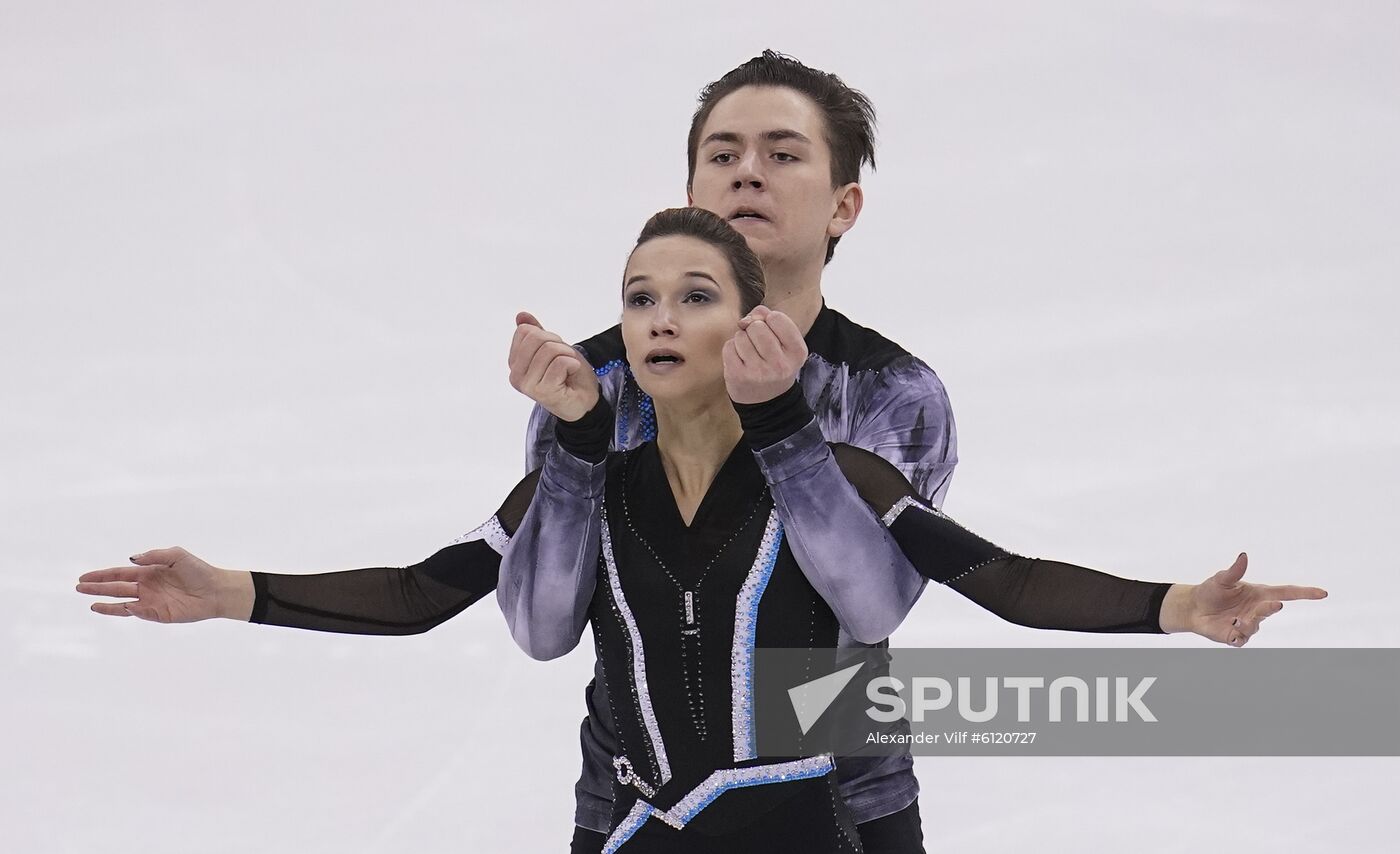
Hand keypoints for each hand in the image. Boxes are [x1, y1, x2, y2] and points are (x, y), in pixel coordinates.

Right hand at [76, 547, 252, 621]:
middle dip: (98, 588)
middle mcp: (146, 587)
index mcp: (148, 572)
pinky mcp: (160, 615)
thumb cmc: (198, 570)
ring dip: (107, 605)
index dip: (101, 575)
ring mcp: (152, 602)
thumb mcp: (176, 555)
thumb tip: (131, 559)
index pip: (119, 573)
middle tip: (79, 588)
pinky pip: (141, 613)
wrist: (216, 589)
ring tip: (91, 604)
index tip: (84, 577)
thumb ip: (153, 556)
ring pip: (124, 604)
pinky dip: (132, 611)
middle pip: (116, 588)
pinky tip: (125, 606)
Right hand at [508, 311, 598, 421]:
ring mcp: (527, 385)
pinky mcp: (542, 391)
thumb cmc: (569, 376)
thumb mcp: (553, 348)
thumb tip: (521, 316)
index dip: (547, 336)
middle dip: (557, 344)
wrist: (585, 401)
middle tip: (564, 360)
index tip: (555, 352)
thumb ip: (535, 333)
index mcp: (515, 363)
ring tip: (568, 369)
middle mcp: (516, 375)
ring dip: (567, 355)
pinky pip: (560, 363)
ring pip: (549, 350)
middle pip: (536, 338)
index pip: (525, 332)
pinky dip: (572, 364)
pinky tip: (571, 375)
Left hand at [723, 306, 807, 404]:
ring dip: (742, 340)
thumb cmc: (774, 364)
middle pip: (757, 326)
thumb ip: (770, 320)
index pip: (777, 318)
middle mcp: (780, 364)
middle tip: (759, 345)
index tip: (771, 332)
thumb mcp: (785, 344)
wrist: (767, 401)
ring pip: (741, 335)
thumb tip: (747, 318)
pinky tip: (740, 361)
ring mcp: (758, 372)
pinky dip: (732, 350)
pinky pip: (729, 346)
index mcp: (797, 352)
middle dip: (754, 329)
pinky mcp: (738, 376)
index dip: (769, 319)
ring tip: (750, 354)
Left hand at [1161, 553, 1327, 644]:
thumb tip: (1244, 555)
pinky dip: (1238, 635)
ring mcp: (1249, 624)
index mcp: (1259, 594)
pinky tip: (1232, 630)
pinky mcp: (1236, 637)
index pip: (1286, 592)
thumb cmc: (1210, 591)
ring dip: (1248, 622)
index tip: (1322, 593)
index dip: (1305, 593)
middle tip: (1274, 604)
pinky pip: (1242, 639)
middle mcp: (1257, 609)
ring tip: (1235, 619)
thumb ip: (1234, 570)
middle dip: (1272, 607)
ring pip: (1255, 625)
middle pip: (1271, 609)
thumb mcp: (1221, 579)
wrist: (1193, 608)